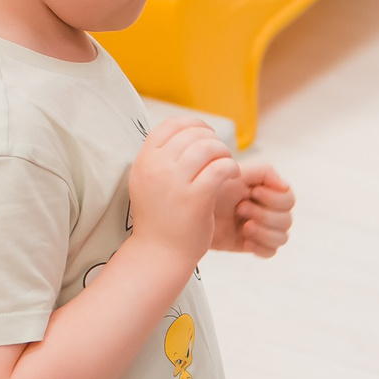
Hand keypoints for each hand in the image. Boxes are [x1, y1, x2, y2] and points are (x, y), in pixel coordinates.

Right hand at [127, 120, 236, 269]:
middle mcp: (156, 167)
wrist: (158, 254)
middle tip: (221, 155)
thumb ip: (160, 157)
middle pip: (193, 134)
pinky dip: (231, 168)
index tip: (207, 137)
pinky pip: (220, 168)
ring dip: (224, 153)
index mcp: (144, 160)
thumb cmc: (159, 218)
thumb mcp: (147, 181)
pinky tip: (234, 176)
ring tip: (228, 166)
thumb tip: (183, 130)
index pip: (172, 124)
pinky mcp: (195, 198)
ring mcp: (175, 183)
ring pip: (209, 147)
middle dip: (213, 140)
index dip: (194, 125)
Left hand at [212, 161, 294, 256]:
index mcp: (265, 191)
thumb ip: (264, 172)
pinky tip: (246, 241)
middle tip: (241, 209)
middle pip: (287, 219)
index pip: (288, 199)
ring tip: (244, 227)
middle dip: (265, 215)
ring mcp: (260, 228)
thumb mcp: (234, 172)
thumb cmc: (206, 188)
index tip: (254, 193)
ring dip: (264, 231)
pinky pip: (271, 251)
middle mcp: (266, 210)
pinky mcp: (251, 244)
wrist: (187, 211)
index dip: (274, 198)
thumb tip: (284, 186)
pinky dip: (261, 246)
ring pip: (282, 237)